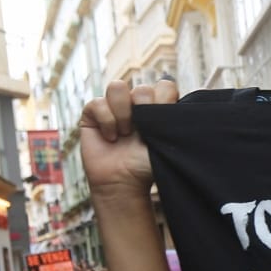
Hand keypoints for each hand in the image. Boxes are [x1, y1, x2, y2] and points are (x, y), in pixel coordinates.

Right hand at [79, 79, 176, 194]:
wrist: (122, 183)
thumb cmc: (145, 166)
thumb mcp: (166, 145)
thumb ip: (172, 121)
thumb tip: (177, 99)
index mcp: (156, 108)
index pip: (164, 86)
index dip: (163, 100)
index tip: (162, 122)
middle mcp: (135, 105)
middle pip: (142, 88)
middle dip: (143, 110)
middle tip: (142, 132)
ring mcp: (114, 107)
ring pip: (117, 87)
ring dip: (122, 112)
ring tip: (125, 133)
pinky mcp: (93, 113)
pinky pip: (97, 102)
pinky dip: (105, 121)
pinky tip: (110, 137)